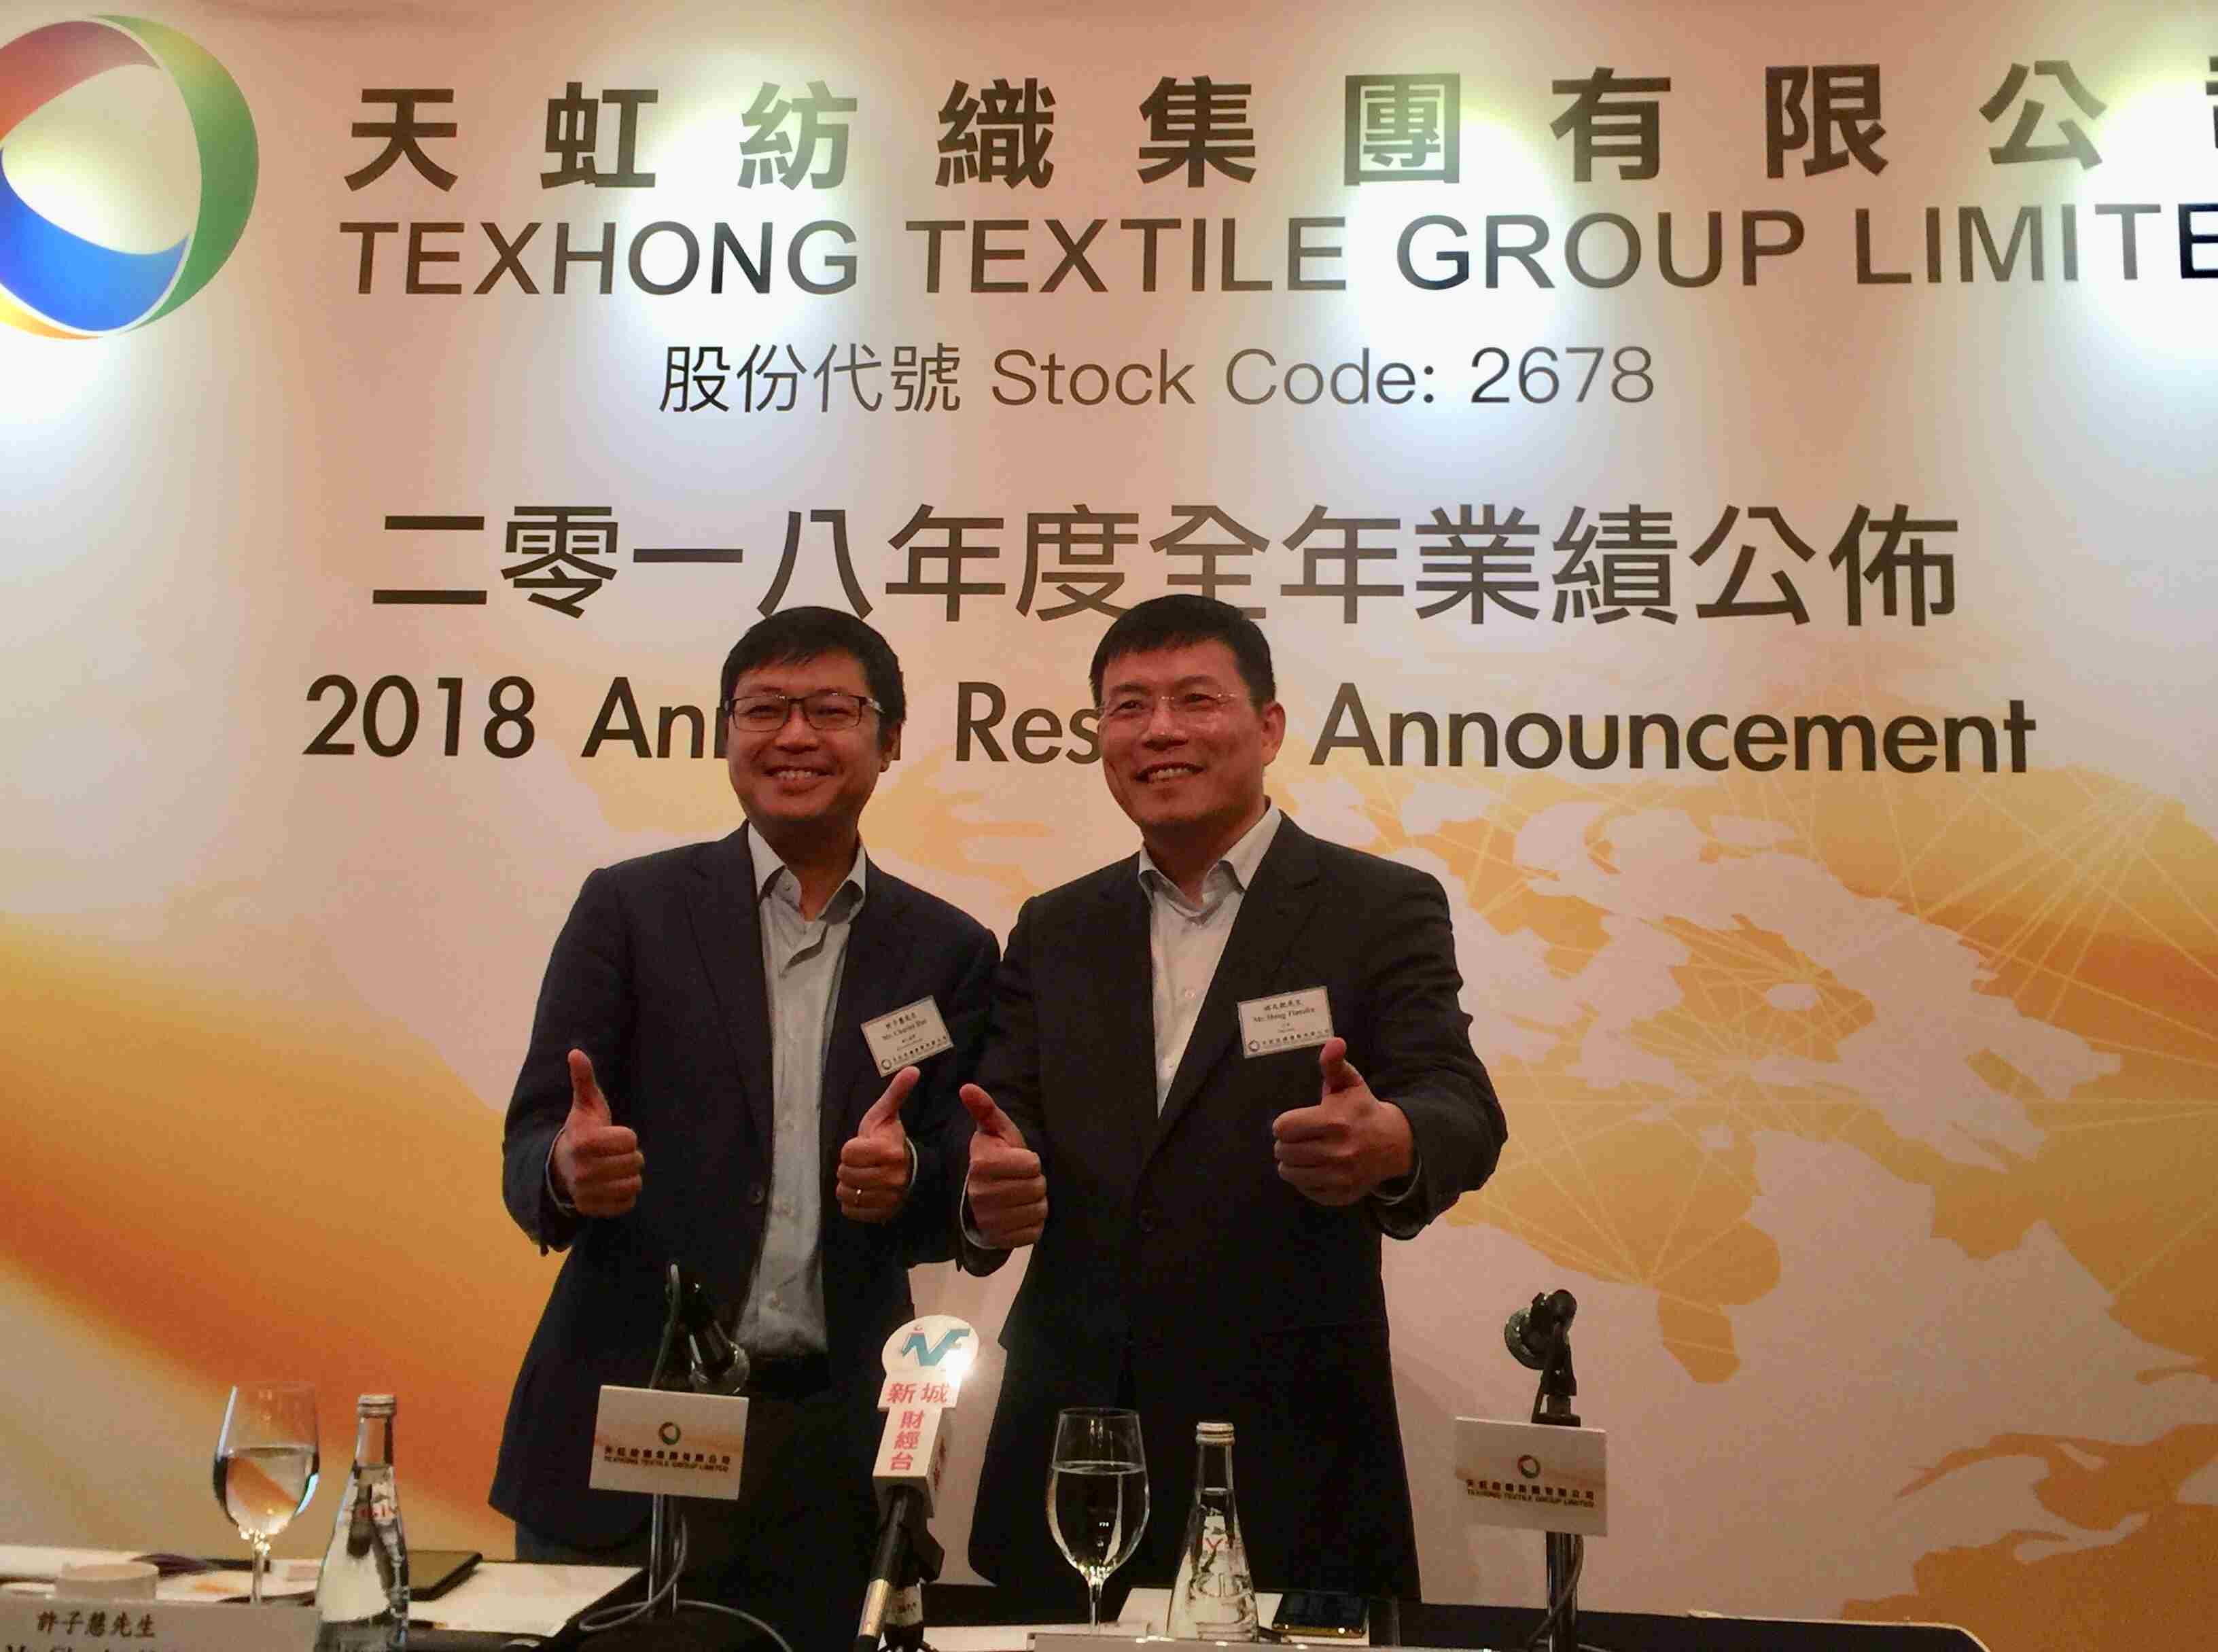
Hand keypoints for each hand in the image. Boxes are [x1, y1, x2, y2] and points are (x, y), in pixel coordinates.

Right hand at [550, 1049, 643, 1216]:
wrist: (562, 1167)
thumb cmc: (582, 1132)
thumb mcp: (585, 1105)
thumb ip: (583, 1080)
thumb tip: (575, 1052)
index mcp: (584, 1142)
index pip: (630, 1140)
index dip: (626, 1136)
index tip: (611, 1136)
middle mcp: (583, 1170)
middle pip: (635, 1162)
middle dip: (630, 1156)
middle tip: (614, 1154)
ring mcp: (587, 1193)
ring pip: (634, 1184)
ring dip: (630, 1175)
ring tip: (614, 1169)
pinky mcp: (593, 1210)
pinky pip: (628, 1204)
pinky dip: (625, 1195)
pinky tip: (611, 1185)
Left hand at [836, 1066, 917, 1222]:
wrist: (910, 1172)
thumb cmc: (891, 1140)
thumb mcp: (888, 1115)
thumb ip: (896, 1093)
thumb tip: (912, 1069)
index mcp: (888, 1151)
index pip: (848, 1152)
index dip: (850, 1149)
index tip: (862, 1147)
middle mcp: (889, 1177)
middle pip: (845, 1174)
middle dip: (848, 1167)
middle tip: (860, 1163)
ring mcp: (886, 1198)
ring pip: (846, 1193)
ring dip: (848, 1185)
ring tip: (860, 1177)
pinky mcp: (881, 1214)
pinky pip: (851, 1211)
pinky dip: (851, 1203)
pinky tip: (862, 1193)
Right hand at [962, 1084, 1045, 1247]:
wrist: (978, 1200)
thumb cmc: (994, 1159)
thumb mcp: (993, 1131)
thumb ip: (985, 1109)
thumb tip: (966, 1087)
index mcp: (982, 1165)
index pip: (1033, 1164)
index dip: (1030, 1161)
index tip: (1017, 1161)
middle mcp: (981, 1195)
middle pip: (1037, 1187)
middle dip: (1034, 1181)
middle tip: (1020, 1180)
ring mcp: (990, 1221)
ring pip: (1039, 1209)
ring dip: (1036, 1201)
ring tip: (1020, 1195)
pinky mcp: (1002, 1240)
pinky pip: (1035, 1231)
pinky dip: (1033, 1222)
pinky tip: (1020, 1213)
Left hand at [1271, 1038, 1412, 1205]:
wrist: (1394, 1144)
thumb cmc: (1363, 1110)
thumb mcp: (1350, 1083)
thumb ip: (1334, 1064)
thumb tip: (1333, 1042)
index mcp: (1334, 1121)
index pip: (1283, 1127)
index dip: (1284, 1124)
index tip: (1295, 1122)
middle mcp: (1337, 1151)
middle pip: (1283, 1151)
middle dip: (1286, 1143)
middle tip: (1298, 1138)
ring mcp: (1339, 1176)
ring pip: (1289, 1173)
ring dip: (1291, 1163)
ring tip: (1303, 1153)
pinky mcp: (1341, 1194)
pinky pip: (1305, 1190)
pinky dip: (1306, 1180)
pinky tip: (1317, 1168)